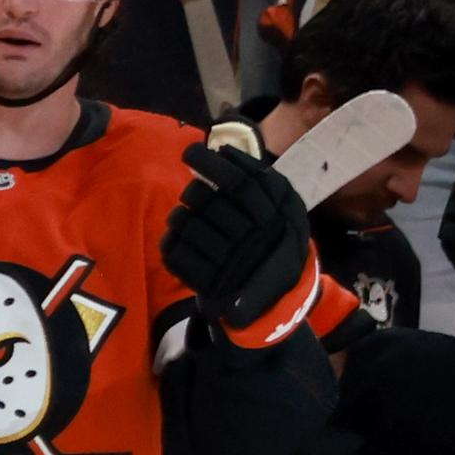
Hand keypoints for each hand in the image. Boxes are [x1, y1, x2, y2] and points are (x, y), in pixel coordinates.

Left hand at [161, 135, 312, 325]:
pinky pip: (174, 251)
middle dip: (193, 191)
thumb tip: (222, 150)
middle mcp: (255, 239)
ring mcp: (229, 263)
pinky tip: (178, 236)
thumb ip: (260, 182)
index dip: (212, 163)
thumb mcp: (284, 211)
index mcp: (279, 218)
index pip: (239, 182)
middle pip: (206, 199)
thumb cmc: (272, 246)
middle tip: (193, 190)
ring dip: (179, 215)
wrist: (271, 304)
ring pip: (185, 222)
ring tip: (186, 216)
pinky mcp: (206, 284)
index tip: (191, 151)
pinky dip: (170, 239)